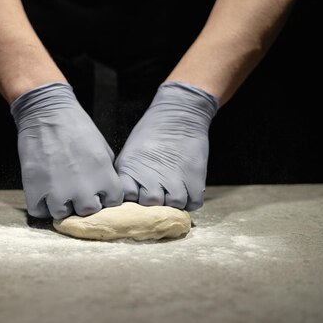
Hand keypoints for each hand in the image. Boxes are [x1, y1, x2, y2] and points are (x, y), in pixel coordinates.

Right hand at [11, 82, 122, 218]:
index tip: (96, 189)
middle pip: (88, 211)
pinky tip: (42, 192)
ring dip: (60, 205)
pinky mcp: (35, 190)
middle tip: (75, 190)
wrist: (46, 113)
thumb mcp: (103, 149)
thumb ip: (107, 174)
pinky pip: (39, 212)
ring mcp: (58, 192)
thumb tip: (106, 192)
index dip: (104, 196)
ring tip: (56, 190)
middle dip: (82, 202)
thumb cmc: (76, 127)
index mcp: (104, 177)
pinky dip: (40, 205)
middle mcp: (83, 189)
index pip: (112, 203)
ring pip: (63, 215)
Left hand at [114, 81, 218, 210]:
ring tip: (173, 191)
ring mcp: (175, 181)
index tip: (138, 194)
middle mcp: (152, 179)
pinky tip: (186, 191)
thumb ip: (126, 176)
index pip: (127, 198)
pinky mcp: (196, 180)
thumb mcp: (129, 153)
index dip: (133, 199)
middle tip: (159, 193)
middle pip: (150, 205)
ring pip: (173, 206)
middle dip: (154, 203)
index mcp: (131, 171)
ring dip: (174, 203)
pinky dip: (191, 201)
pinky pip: (193, 204)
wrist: (179, 116)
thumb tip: (127, 198)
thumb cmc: (151, 133)